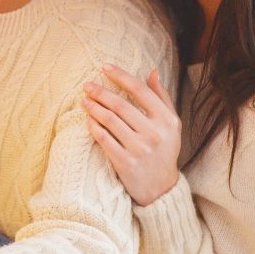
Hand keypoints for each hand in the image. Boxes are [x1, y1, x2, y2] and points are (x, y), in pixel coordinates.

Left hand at [82, 65, 180, 206]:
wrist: (160, 187)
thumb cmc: (163, 149)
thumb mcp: (170, 124)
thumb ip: (161, 97)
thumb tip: (153, 72)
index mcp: (167, 120)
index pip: (141, 91)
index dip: (121, 76)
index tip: (105, 67)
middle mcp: (154, 133)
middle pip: (121, 105)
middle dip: (101, 92)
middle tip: (87, 85)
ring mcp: (140, 149)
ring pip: (110, 120)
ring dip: (94, 107)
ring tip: (84, 100)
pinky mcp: (125, 162)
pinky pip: (104, 139)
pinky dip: (93, 126)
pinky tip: (87, 119)